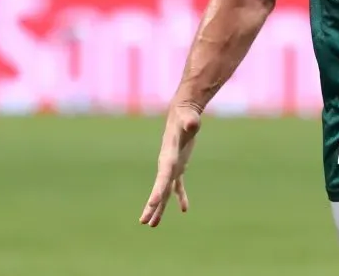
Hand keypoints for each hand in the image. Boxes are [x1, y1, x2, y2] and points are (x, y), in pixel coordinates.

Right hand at [139, 102, 201, 226]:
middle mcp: (167, 164)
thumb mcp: (189, 117)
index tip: (152, 204)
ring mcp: (172, 166)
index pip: (162, 176)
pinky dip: (181, 197)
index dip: (157, 190)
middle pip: (159, 188)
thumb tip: (193, 124)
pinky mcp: (179, 166)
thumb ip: (190, 121)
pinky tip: (184, 209)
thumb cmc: (186, 115)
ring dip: (160, 207)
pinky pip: (178, 185)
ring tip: (152, 224)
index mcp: (168, 156)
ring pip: (164, 191)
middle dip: (152, 205)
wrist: (182, 113)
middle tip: (145, 222)